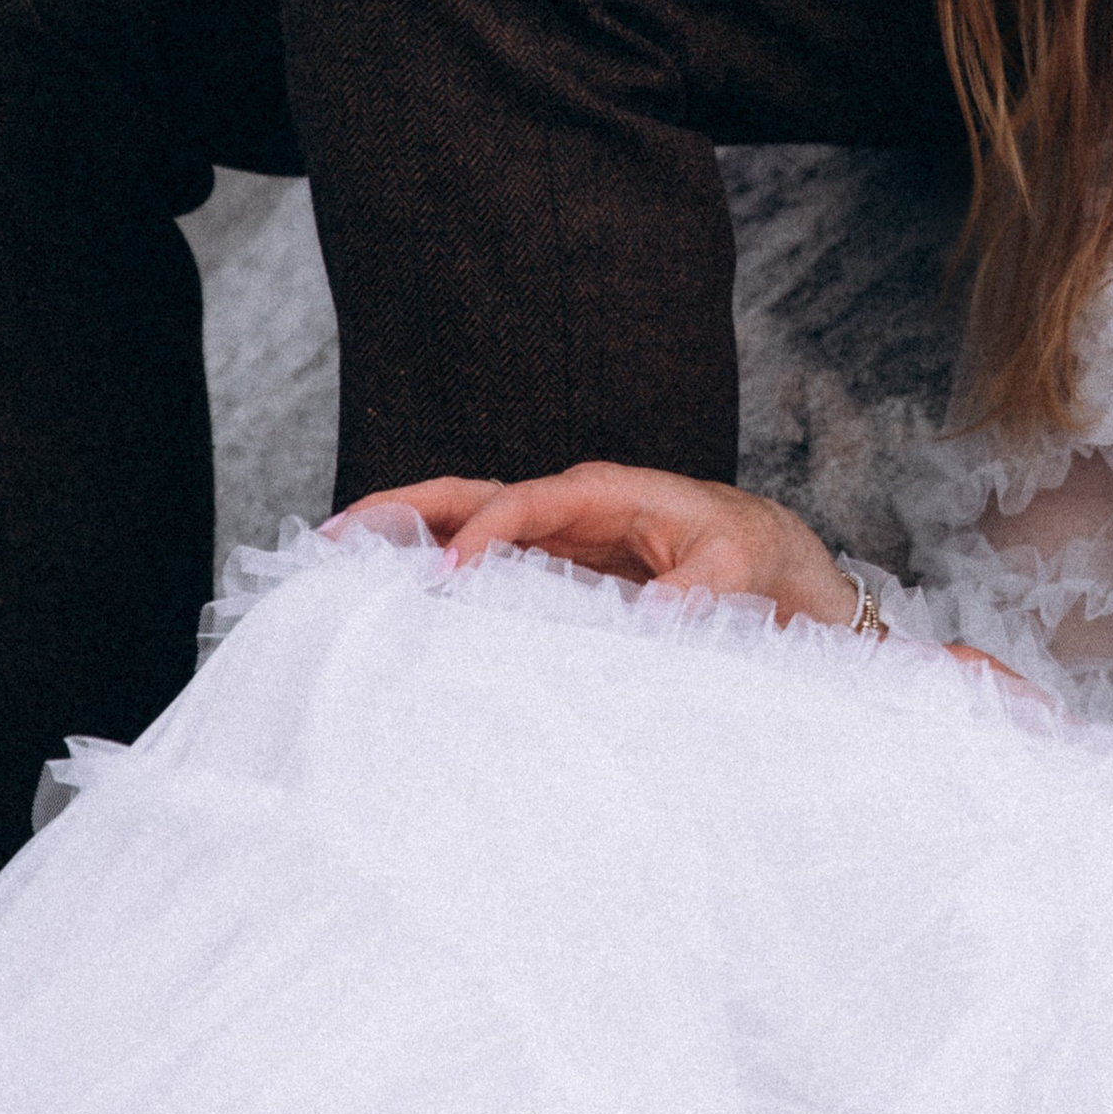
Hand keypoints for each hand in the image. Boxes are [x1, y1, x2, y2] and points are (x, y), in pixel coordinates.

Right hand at [334, 463, 859, 629]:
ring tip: (336, 564)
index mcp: (604, 492)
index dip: (481, 534)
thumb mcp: (738, 567)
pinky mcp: (555, 574)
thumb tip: (651, 621)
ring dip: (404, 543)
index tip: (445, 576)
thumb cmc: (757, 556)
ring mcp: (556, 541)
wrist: (779, 570)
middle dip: (402, 510)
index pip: (524, 503)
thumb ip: (696, 590)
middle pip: (469, 497)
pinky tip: (398, 604)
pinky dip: (437, 578)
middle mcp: (568, 508)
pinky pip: (487, 571)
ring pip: (465, 531)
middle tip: (332, 535)